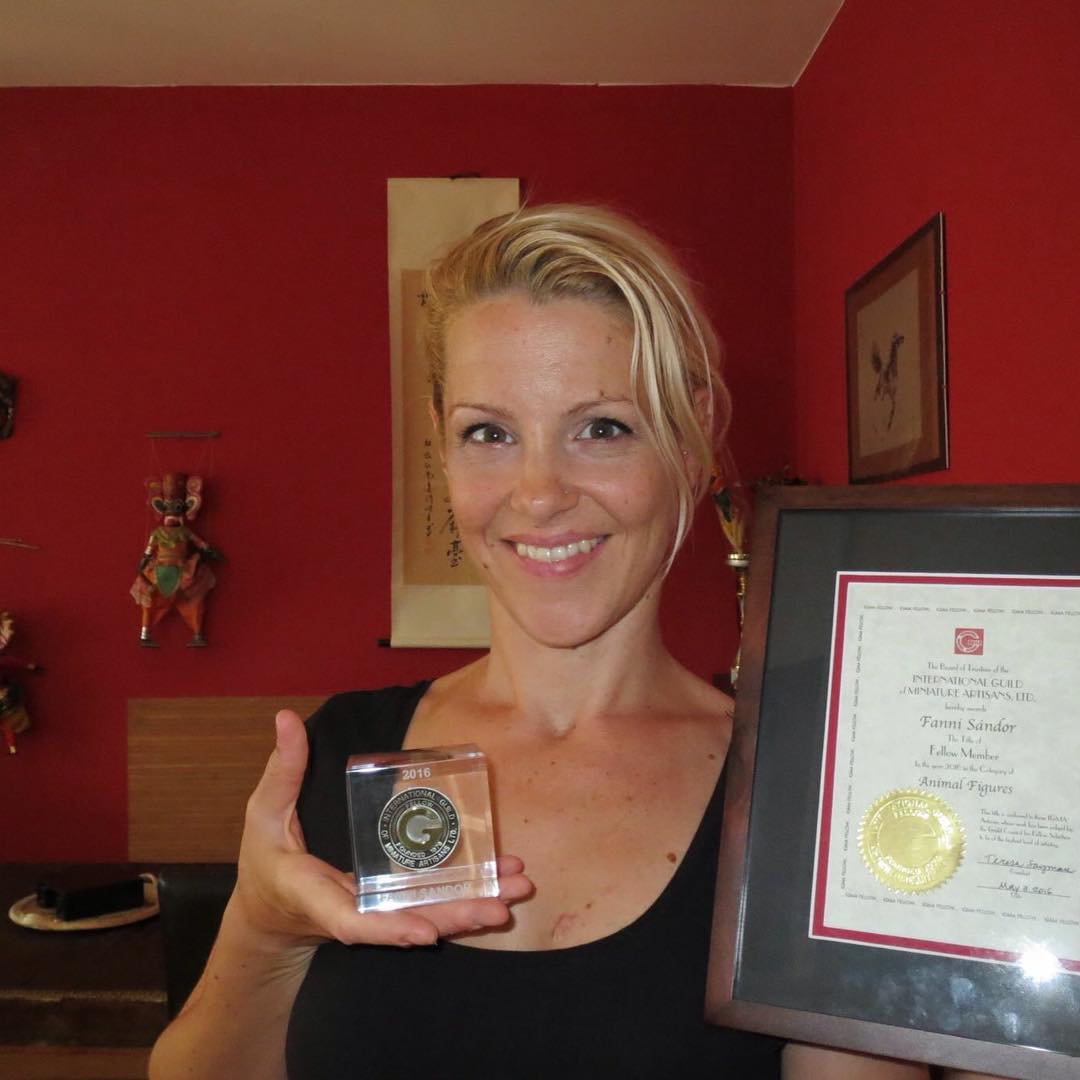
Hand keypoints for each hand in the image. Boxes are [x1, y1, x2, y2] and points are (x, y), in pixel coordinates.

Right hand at [233, 708, 531, 950]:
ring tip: (518, 889)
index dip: (390, 929)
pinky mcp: (389, 908)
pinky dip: (466, 897)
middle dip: (456, 917)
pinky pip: (429, 906)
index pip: (353, 921)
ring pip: (428, 917)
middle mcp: (352, 914)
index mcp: (315, 895)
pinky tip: (502, 883)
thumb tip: (286, 718)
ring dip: (473, 908)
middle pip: (407, 923)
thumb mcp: (263, 813)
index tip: (426, 933)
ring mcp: (374, 914)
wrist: (268, 914)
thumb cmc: (263, 860)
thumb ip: (282, 769)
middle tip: (501, 906)